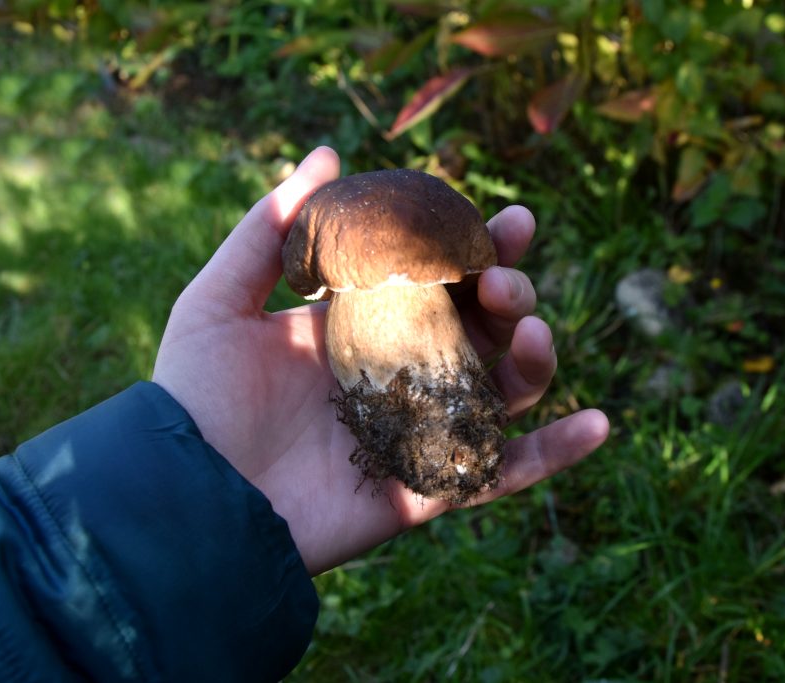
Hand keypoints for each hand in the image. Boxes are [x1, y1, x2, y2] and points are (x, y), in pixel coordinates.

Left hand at [152, 147, 608, 574]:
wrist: (185, 497)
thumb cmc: (194, 397)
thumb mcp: (220, 300)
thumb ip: (271, 229)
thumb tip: (330, 154)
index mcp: (359, 326)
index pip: (436, 278)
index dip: (478, 247)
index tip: (509, 219)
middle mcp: (397, 374)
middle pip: (481, 328)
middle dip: (508, 291)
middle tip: (499, 275)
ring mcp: (417, 430)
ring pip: (502, 391)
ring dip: (534, 357)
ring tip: (528, 328)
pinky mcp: (425, 488)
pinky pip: (500, 473)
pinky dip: (553, 454)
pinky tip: (598, 423)